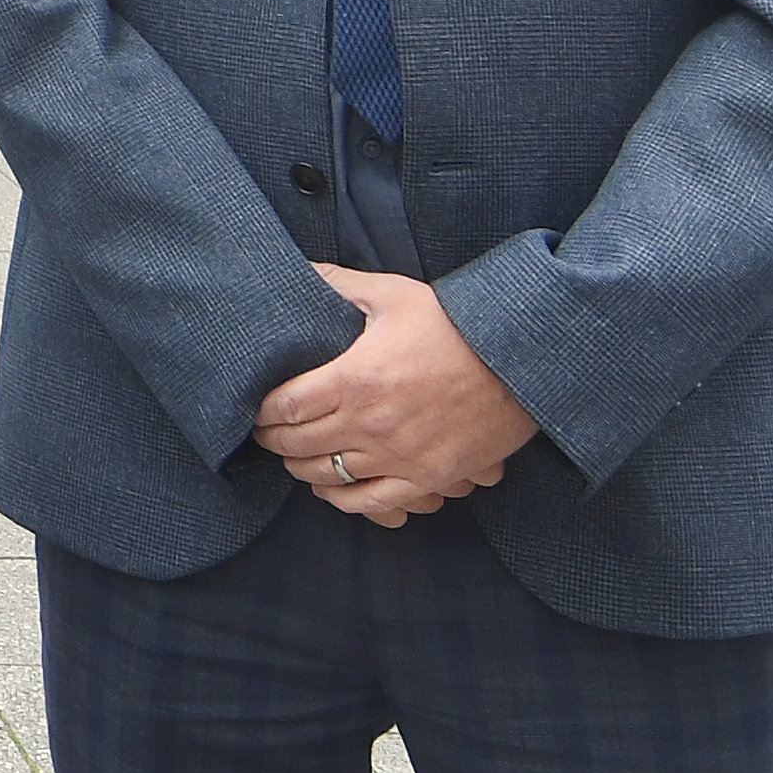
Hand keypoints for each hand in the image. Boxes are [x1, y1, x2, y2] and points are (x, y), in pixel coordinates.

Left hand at [255, 264, 537, 523]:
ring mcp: (399, 457)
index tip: (256, 409)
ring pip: (329, 477)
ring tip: (293, 459)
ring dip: (302, 470)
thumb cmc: (452, 324)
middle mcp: (371, 424)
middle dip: (275, 441)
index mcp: (355, 378)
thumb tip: (300, 269)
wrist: (516, 362)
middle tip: (266, 434)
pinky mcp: (428, 478)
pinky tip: (331, 489)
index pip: (286, 407)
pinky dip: (344, 500)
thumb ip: (338, 284)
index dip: (263, 412)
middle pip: (300, 445)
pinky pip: (373, 503)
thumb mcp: (390, 294)